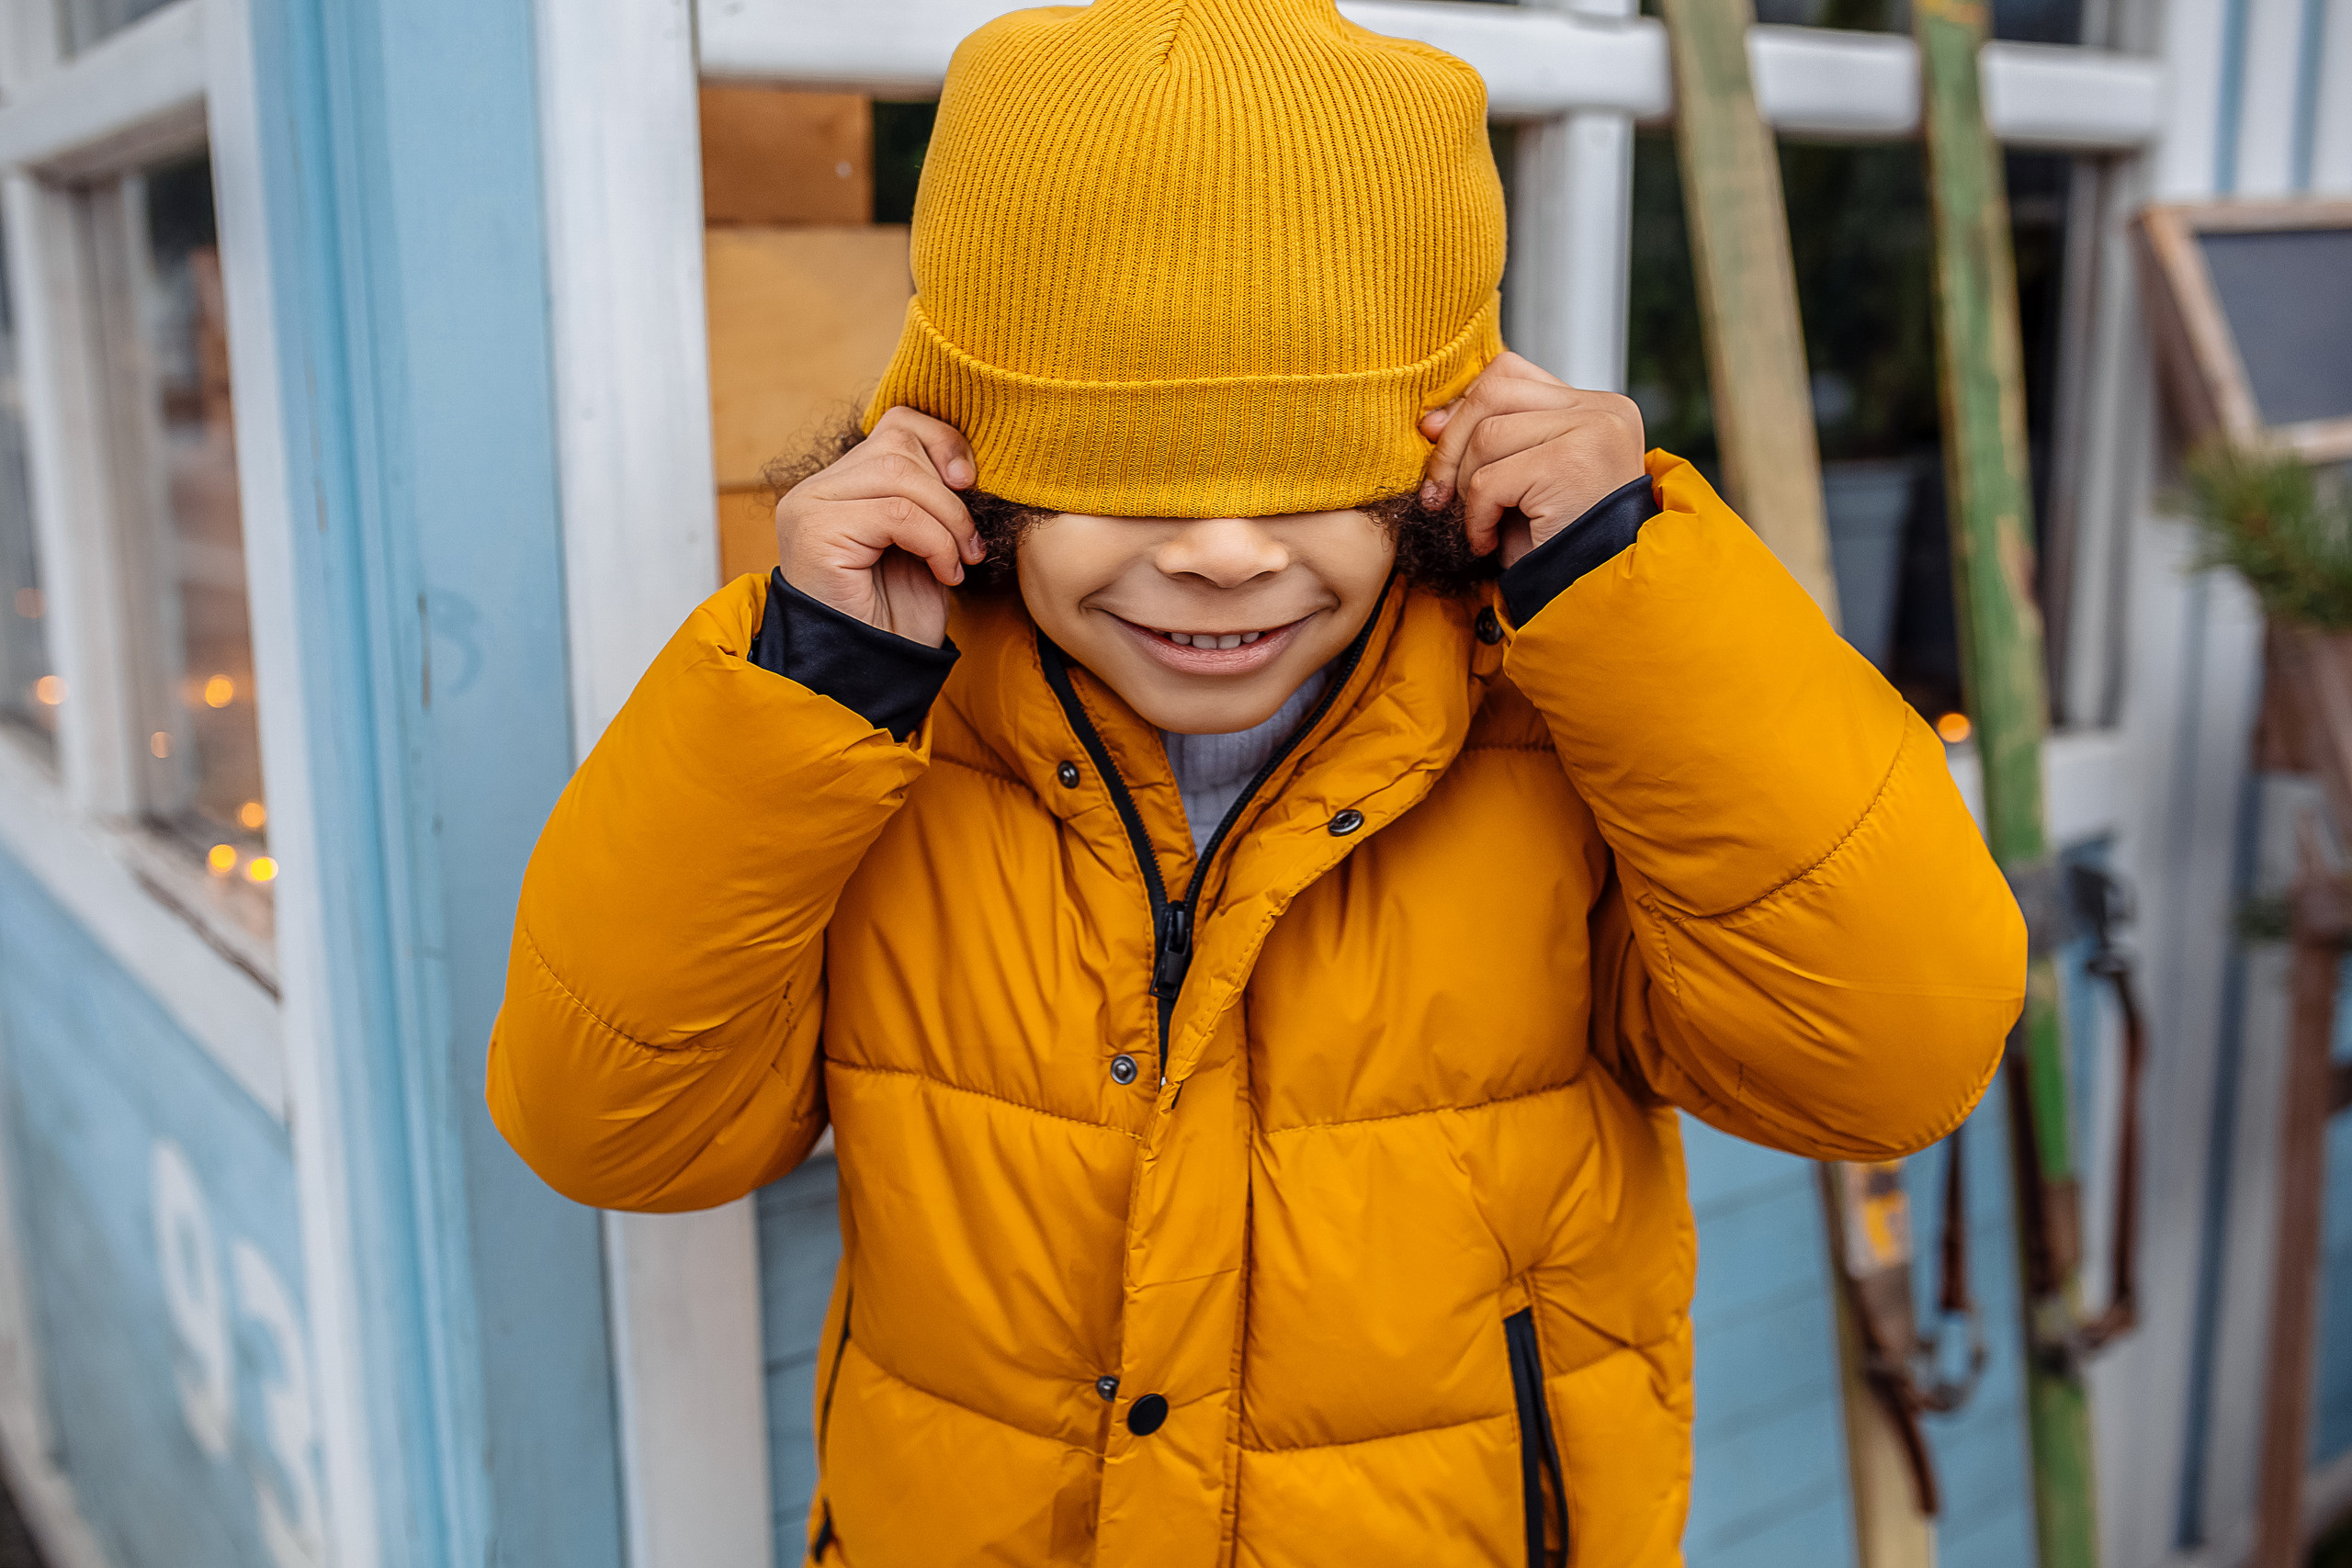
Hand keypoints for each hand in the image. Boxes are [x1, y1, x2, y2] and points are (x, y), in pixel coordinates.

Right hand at [773, 407, 984, 647]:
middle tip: (969, 543)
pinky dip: (935, 541)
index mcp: (840, 485)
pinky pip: (897, 512)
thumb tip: (967, 462)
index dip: (943, 442)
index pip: (896, 424)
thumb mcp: (925, 543)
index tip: (971, 483)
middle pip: (899, 444)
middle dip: (950, 494)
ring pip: (899, 473)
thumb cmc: (898, 618)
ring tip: (959, 560)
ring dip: (948, 519)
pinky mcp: (816, 532)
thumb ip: (930, 497)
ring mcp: (810, 507)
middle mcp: (816, 490)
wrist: (871, 677)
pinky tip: (944, 573)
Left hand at [1417, 352, 1646, 568]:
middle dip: (1451, 445)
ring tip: (1480, 524)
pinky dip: (1476, 516)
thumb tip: (1430, 420)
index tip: (1440, 443)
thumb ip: (1490, 440)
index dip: (1465, 406)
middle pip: (1493, 392)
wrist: (1594, 598)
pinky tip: (1488, 541)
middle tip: (1439, 494)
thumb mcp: (1522, 481)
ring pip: (1487, 436)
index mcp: (1596, 406)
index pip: (1510, 374)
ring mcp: (1591, 431)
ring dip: (1465, 488)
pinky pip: (1489, 479)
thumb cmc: (1558, 545)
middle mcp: (1602, 409)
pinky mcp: (1571, 465)